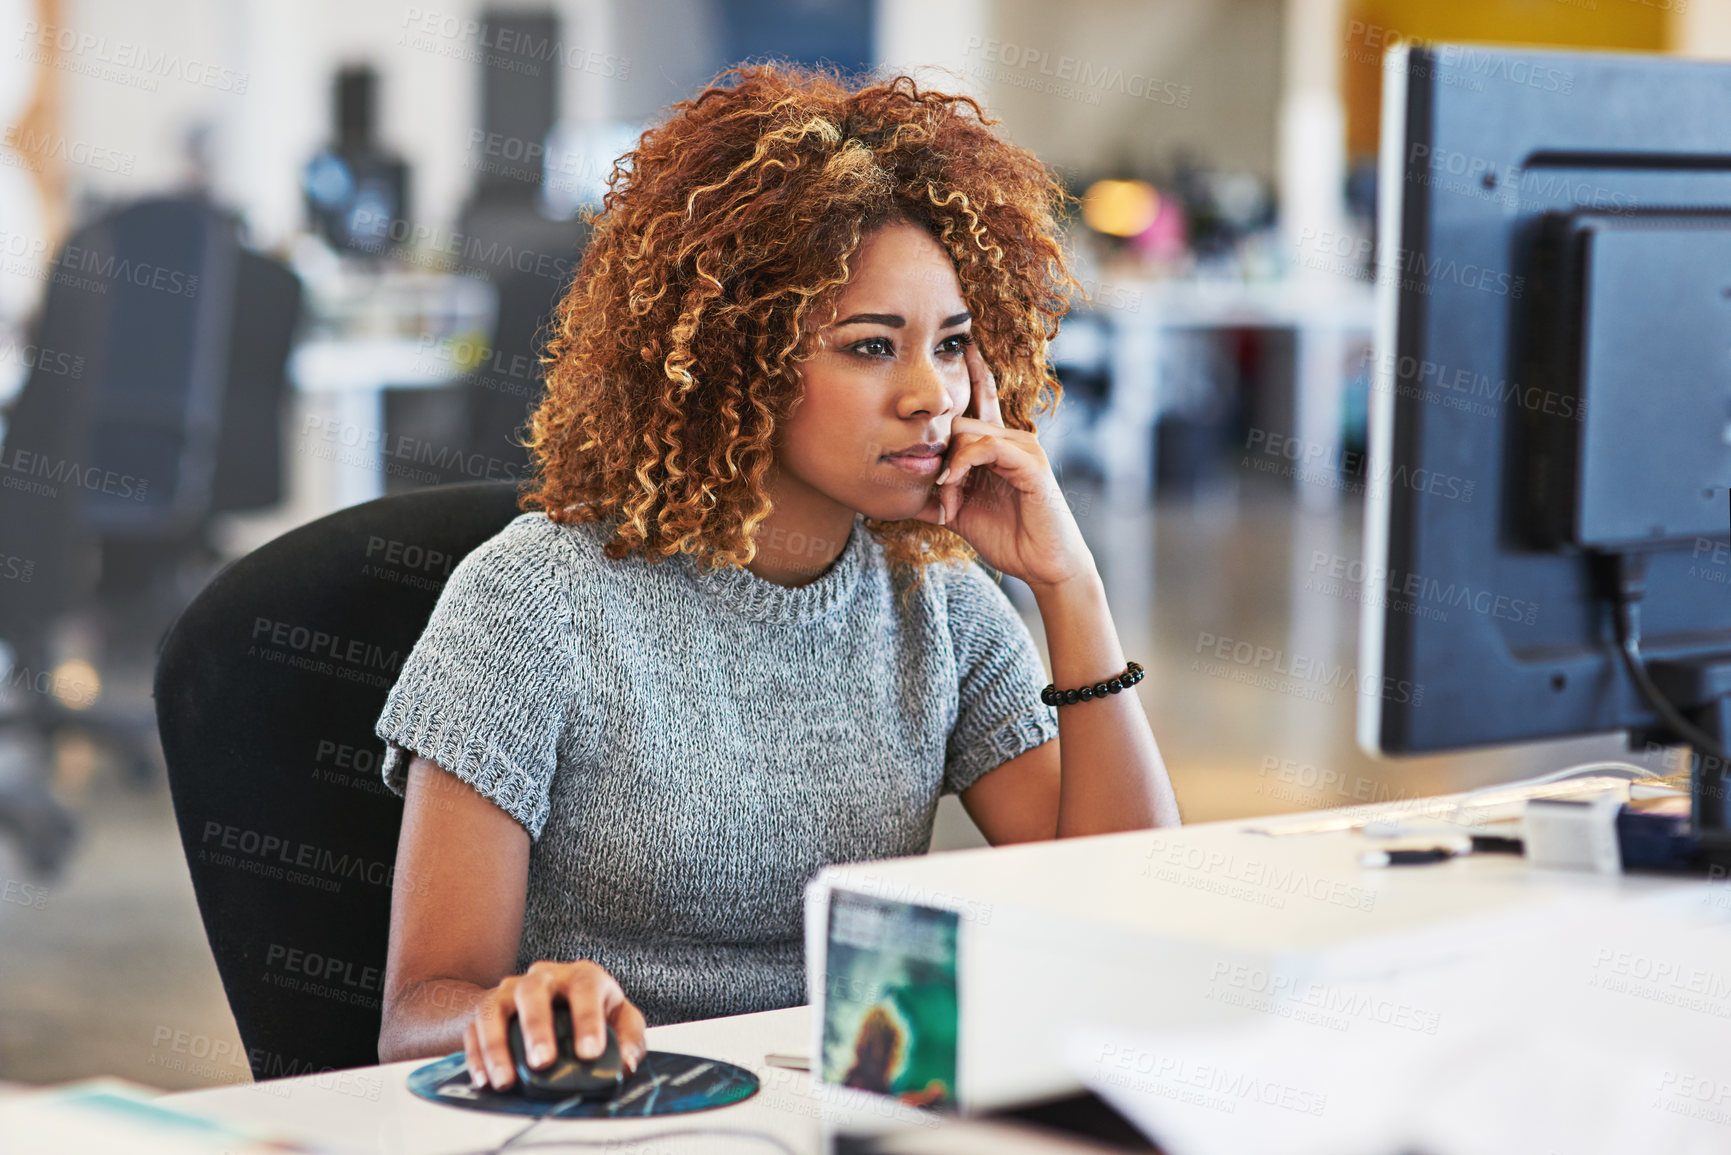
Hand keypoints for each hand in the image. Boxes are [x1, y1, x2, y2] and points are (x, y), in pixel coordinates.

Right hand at [463, 959, 647, 1089]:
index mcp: (581, 976)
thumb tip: (627, 1064)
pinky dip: (477, 1056)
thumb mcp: (618, 1017)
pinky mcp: (486, 1009)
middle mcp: (543, 977)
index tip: (589, 1053)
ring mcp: (510, 991)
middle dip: (537, 1027)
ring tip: (506, 1080)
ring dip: (498, 1046)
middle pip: (534, 991)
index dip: (587, 1020)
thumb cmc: (588, 1011)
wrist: (548, 1000)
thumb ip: (629, 1038)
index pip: (585, 988)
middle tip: (542, 1062)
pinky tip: (485, 1080)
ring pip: (495, 1008)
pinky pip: (474, 1029)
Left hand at [912, 338, 1096, 591]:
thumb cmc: (1009, 539)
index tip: (952, 353)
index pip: (976, 404)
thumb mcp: (961, 514)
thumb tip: (901, 493)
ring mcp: (1024, 449)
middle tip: (937, 491)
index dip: (964, 380)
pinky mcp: (1031, 463)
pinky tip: (953, 483)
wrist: (1043, 566)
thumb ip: (937, 497)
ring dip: (949, 467)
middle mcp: (1012, 441)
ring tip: (949, 500)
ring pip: (970, 431)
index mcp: (997, 449)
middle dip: (938, 453)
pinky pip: (988, 446)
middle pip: (960, 420)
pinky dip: (963, 464)